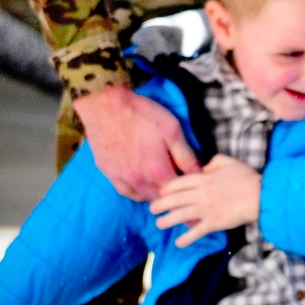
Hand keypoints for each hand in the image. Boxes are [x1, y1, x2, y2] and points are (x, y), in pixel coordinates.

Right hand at [73, 85, 199, 200]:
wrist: (105, 106)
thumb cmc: (142, 115)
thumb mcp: (173, 130)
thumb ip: (186, 156)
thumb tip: (199, 173)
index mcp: (157, 171)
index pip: (179, 192)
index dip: (188, 191)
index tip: (192, 188)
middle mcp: (139, 181)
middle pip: (161, 198)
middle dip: (173, 196)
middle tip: (179, 188)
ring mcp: (122, 178)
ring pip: (143, 197)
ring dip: (155, 194)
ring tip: (163, 187)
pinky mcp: (108, 172)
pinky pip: (126, 191)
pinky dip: (137, 192)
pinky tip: (141, 184)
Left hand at [149, 154, 261, 245]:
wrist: (259, 195)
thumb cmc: (246, 177)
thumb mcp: (229, 162)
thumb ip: (214, 162)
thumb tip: (204, 168)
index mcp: (205, 179)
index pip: (180, 182)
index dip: (168, 187)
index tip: (161, 191)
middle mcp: (201, 194)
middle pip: (176, 199)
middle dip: (162, 204)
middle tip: (152, 209)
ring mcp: (206, 210)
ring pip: (182, 215)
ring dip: (168, 220)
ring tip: (159, 224)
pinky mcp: (214, 223)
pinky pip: (197, 232)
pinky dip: (187, 238)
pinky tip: (178, 243)